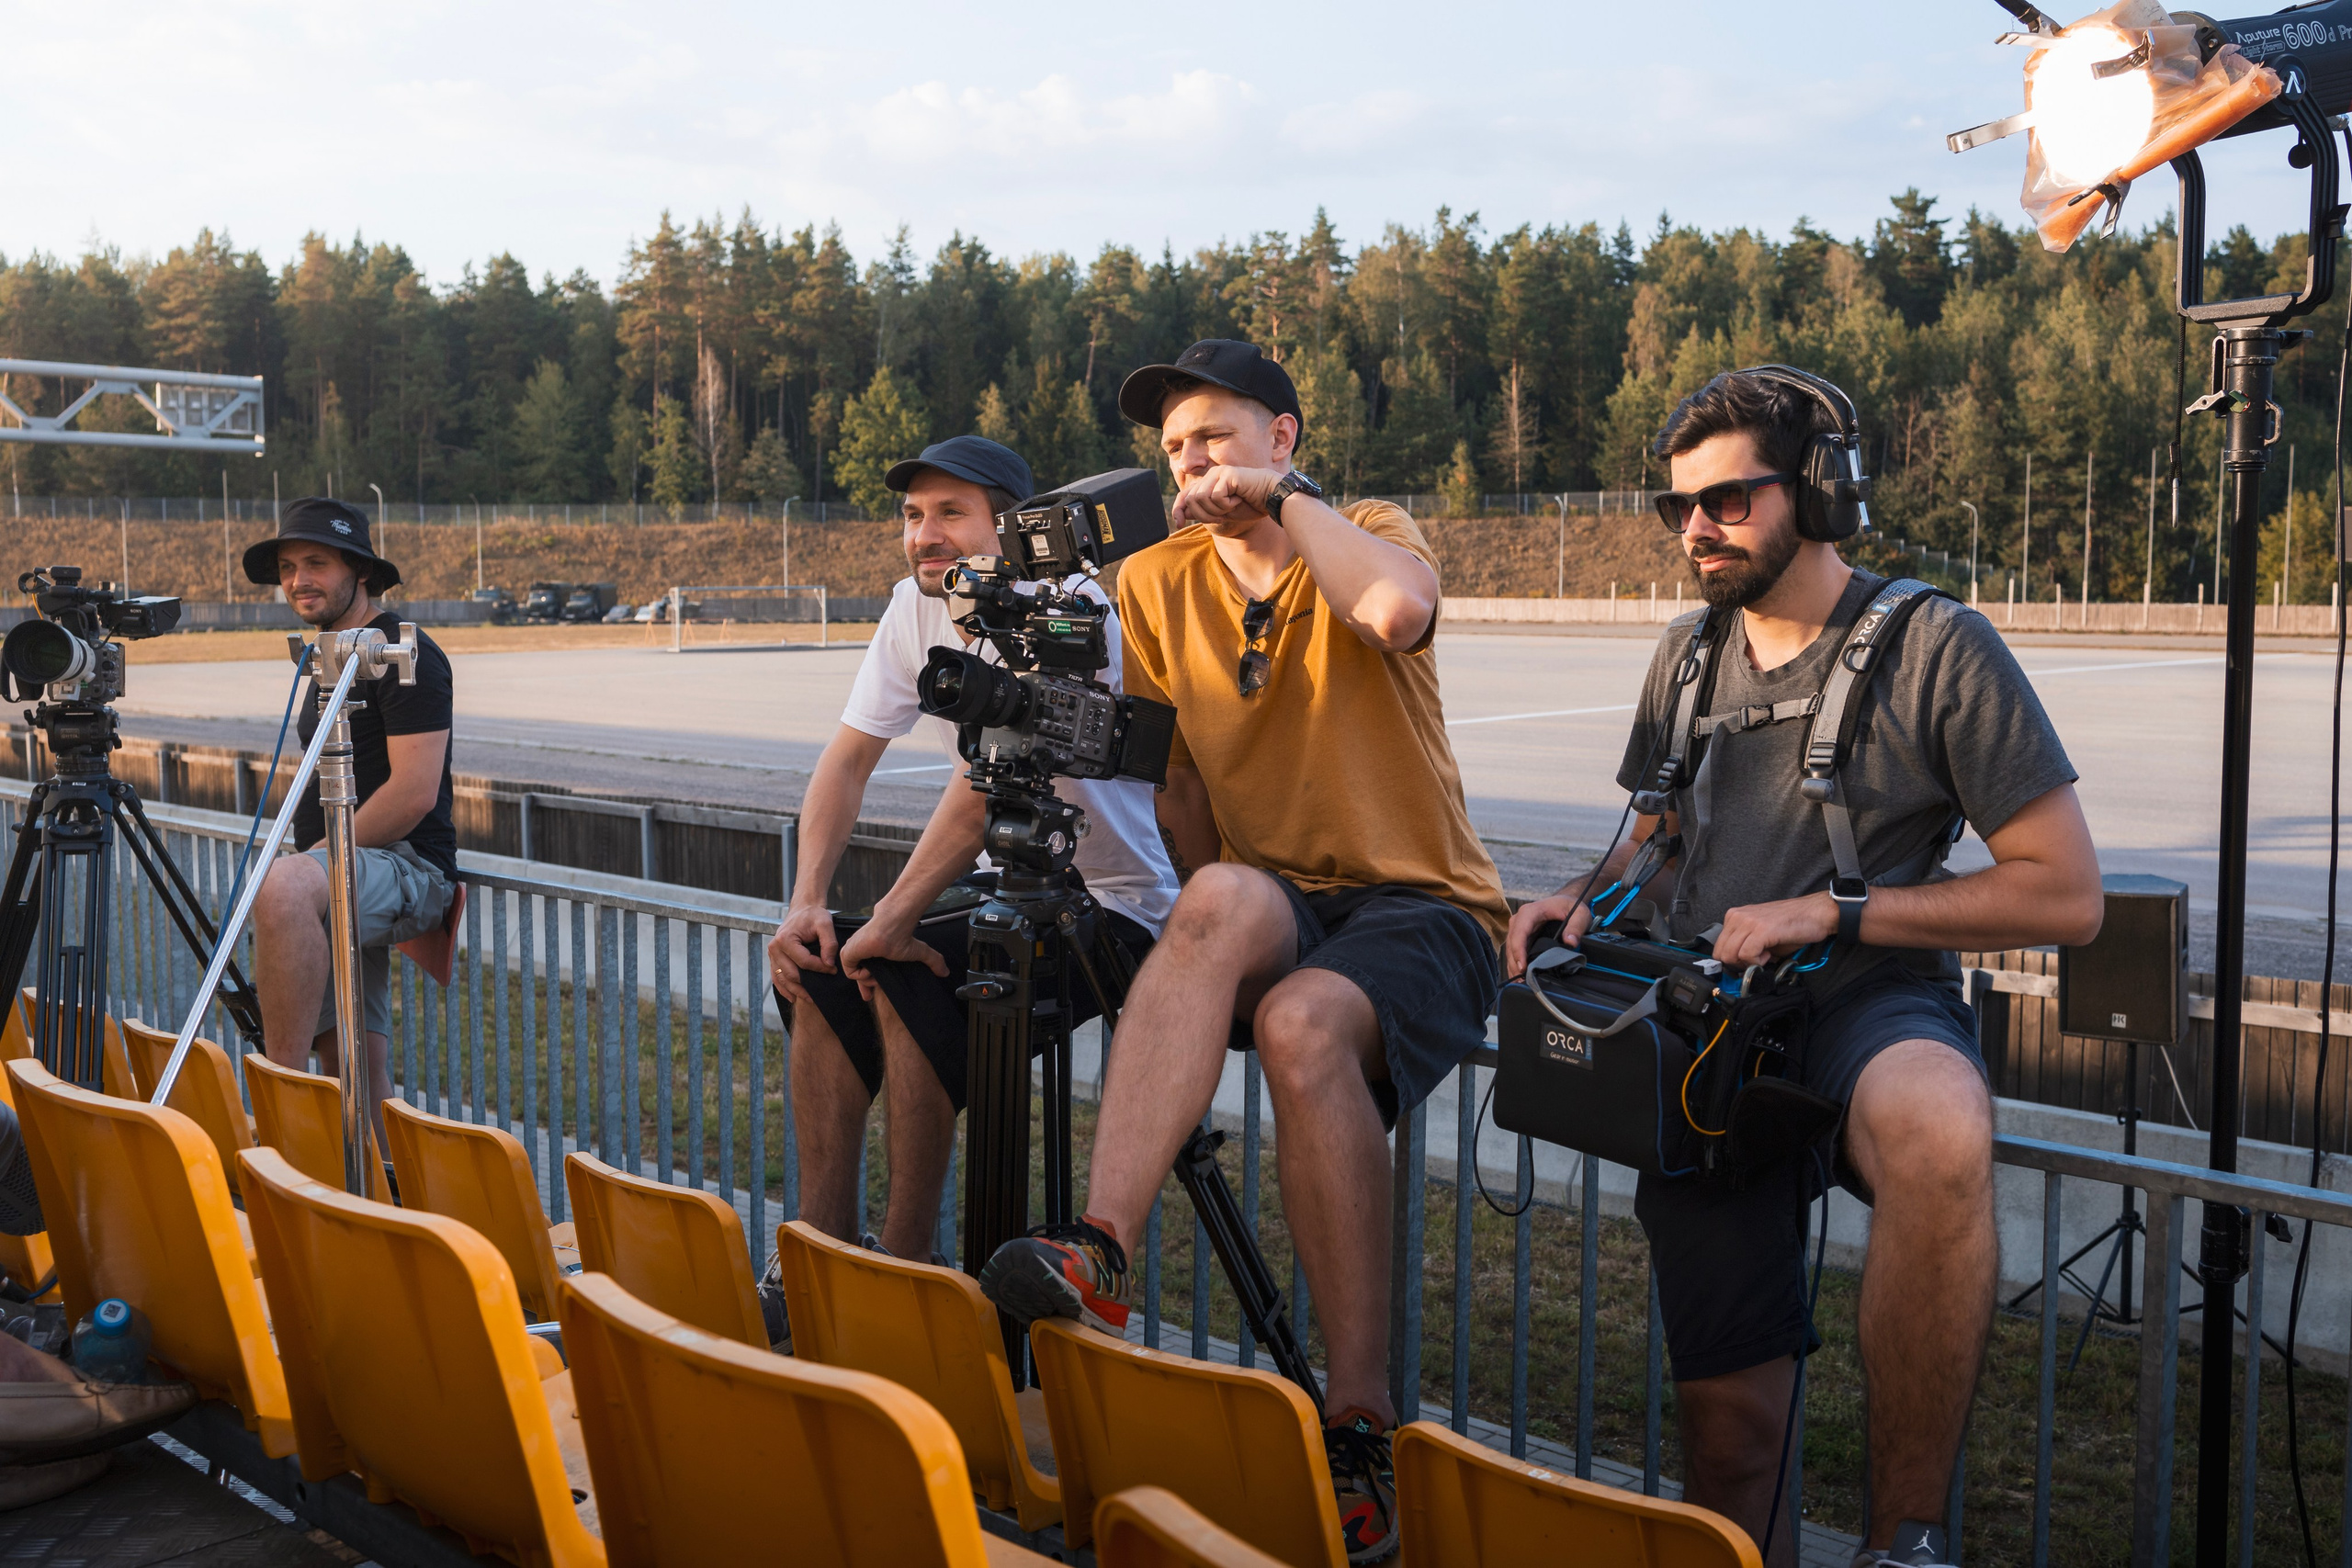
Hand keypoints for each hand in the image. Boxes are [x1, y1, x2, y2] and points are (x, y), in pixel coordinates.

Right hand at [767, 903, 837, 1003]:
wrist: (803, 909)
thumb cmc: (814, 915)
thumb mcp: (825, 924)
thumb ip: (829, 943)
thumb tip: (829, 964)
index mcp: (785, 939)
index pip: (804, 961)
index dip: (819, 968)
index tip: (833, 970)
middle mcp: (774, 948)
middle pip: (791, 974)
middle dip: (807, 985)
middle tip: (823, 991)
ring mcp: (772, 955)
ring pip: (782, 979)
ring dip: (795, 991)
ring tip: (811, 999)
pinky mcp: (774, 959)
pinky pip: (776, 978)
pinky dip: (784, 989)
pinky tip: (794, 997)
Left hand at [838, 913, 947, 1002]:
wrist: (892, 923)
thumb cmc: (901, 934)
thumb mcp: (918, 952)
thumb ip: (932, 961)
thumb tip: (945, 972)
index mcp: (872, 951)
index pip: (864, 969)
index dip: (867, 983)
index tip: (870, 995)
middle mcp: (861, 951)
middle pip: (857, 973)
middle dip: (862, 986)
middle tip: (868, 997)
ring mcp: (853, 951)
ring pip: (855, 974)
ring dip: (866, 979)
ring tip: (876, 976)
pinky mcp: (848, 953)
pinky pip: (851, 972)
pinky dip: (860, 975)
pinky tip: (871, 969)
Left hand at [1169, 465, 1280, 530]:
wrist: (1271, 498)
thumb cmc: (1250, 505)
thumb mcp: (1222, 513)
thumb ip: (1204, 511)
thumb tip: (1183, 514)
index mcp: (1208, 484)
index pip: (1185, 496)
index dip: (1178, 509)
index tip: (1179, 524)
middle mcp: (1211, 476)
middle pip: (1192, 500)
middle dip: (1205, 515)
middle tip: (1222, 516)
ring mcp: (1219, 472)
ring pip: (1201, 497)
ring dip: (1216, 510)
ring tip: (1231, 506)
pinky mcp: (1227, 474)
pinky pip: (1216, 495)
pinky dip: (1226, 504)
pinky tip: (1238, 499)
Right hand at [1505, 893, 1591, 979]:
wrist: (1566, 902)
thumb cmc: (1570, 906)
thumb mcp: (1580, 913)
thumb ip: (1577, 926)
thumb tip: (1570, 942)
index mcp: (1531, 912)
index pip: (1520, 931)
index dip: (1519, 950)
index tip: (1523, 966)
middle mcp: (1520, 919)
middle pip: (1512, 943)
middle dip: (1515, 962)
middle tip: (1521, 980)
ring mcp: (1518, 928)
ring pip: (1510, 948)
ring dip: (1513, 965)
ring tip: (1519, 981)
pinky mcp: (1521, 936)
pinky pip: (1514, 950)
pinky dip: (1516, 963)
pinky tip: (1519, 976)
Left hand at [1712, 893, 1837, 969]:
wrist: (1815, 913)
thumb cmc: (1791, 925)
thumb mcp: (1760, 935)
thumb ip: (1744, 947)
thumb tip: (1736, 967)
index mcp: (1734, 916)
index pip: (1718, 948)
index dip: (1732, 961)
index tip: (1748, 963)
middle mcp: (1737, 916)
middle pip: (1721, 953)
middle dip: (1738, 964)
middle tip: (1757, 961)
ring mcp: (1748, 921)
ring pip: (1730, 955)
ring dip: (1747, 963)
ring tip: (1765, 956)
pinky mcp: (1761, 929)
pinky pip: (1746, 955)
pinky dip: (1756, 961)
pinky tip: (1768, 955)